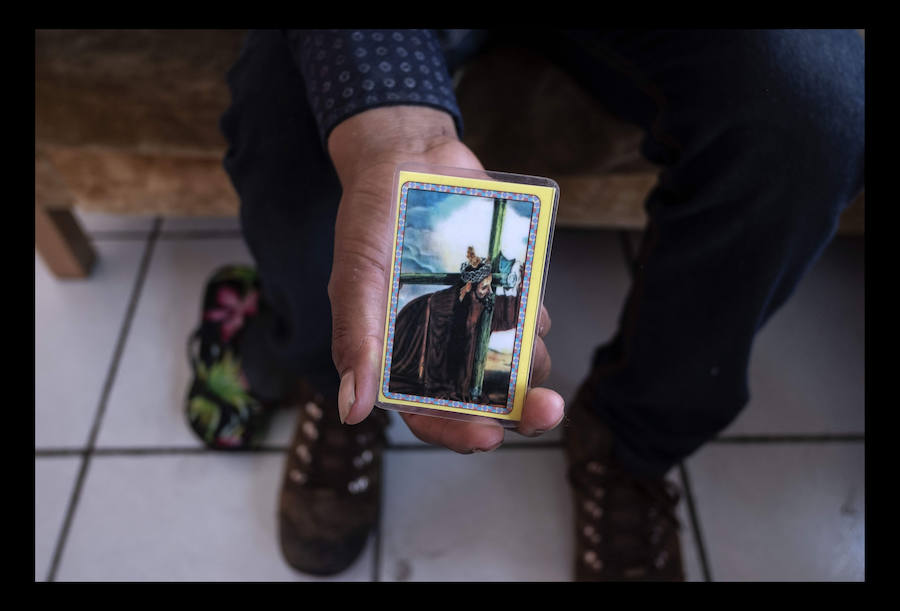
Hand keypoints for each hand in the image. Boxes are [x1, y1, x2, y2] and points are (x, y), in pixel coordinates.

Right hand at [327, 106, 563, 452]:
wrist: (409, 156)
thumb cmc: (371, 216)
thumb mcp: (358, 276)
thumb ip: (358, 340)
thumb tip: (353, 410)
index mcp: (397, 353)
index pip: (427, 412)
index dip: (458, 432)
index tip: (491, 437)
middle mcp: (438, 344)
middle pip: (480, 398)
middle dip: (518, 410)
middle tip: (547, 409)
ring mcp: (473, 319)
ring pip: (512, 364)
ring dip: (532, 365)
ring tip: (531, 341)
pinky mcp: (501, 290)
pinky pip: (528, 320)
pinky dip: (536, 322)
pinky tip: (531, 307)